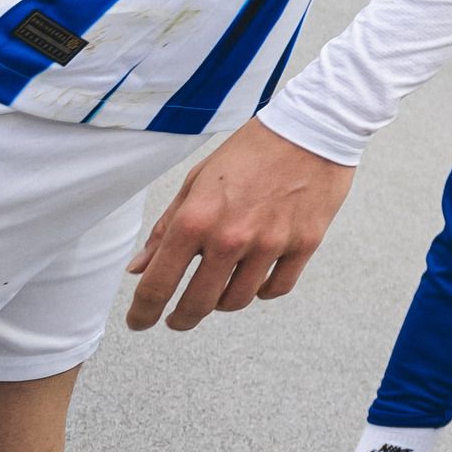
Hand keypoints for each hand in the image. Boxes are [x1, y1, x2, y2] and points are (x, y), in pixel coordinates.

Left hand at [126, 122, 354, 329]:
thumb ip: (167, 228)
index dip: (143, 312)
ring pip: (237, 300)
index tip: (139, 322)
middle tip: (177, 319)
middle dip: (181, 318)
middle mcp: (231, 237)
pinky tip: (255, 278)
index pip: (158, 284)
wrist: (311, 129)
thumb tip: (140, 268)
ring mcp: (271, 243)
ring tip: (219, 289)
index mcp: (196, 219)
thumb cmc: (251, 151)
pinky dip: (261, 290)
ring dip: (222, 302)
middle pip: (197, 304)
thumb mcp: (197, 182)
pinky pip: (276, 288)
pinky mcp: (304, 245)